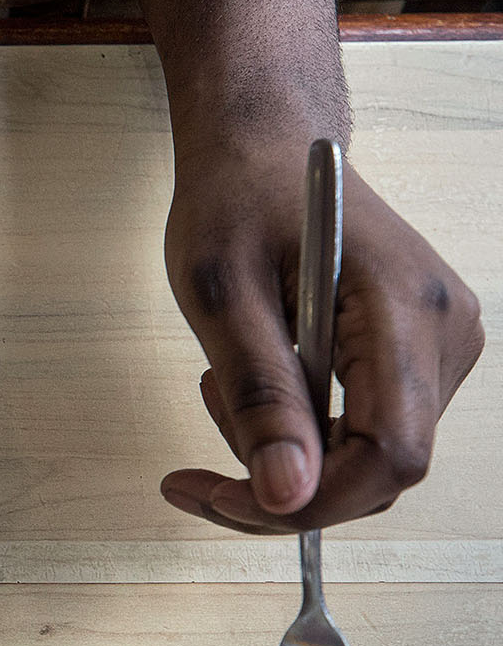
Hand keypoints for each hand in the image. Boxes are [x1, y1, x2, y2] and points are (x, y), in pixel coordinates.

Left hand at [159, 145, 482, 531]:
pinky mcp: (417, 350)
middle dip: (282, 477)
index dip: (311, 501)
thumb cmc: (238, 198)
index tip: (222, 498)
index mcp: (406, 309)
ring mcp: (441, 342)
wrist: (265, 144)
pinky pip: (368, 427)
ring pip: (369, 455)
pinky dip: (301, 428)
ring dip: (285, 449)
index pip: (391, 455)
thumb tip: (287, 496)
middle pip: (381, 467)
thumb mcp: (221, 295)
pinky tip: (257, 379)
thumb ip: (259, 397)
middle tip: (201, 439)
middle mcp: (446, 331)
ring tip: (222, 384)